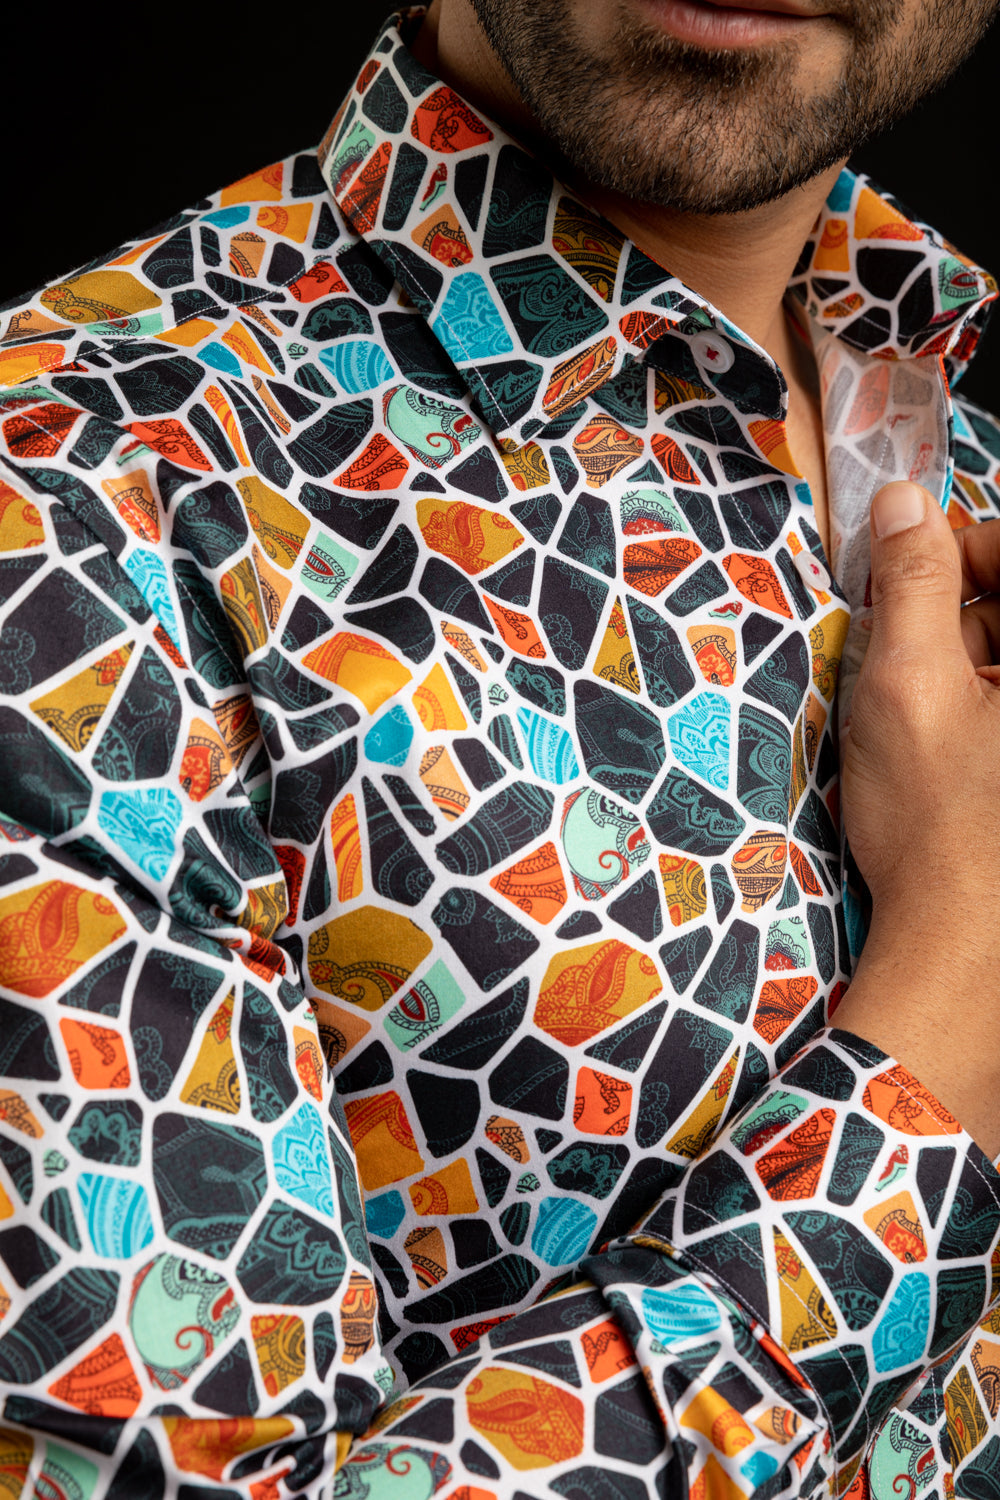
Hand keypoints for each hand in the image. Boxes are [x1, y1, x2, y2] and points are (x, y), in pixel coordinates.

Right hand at [835, 481, 999, 1157]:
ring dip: (979, 660)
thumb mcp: (906, 686)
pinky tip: (957, 748)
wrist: (968, 953)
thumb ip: (910, 582)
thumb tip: (904, 505)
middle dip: (972, 611)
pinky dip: (992, 707)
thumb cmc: (941, 831)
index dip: (974, 546)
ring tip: (928, 711)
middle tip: (913, 653)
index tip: (921, 572)